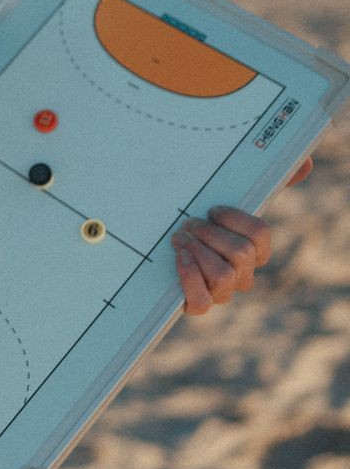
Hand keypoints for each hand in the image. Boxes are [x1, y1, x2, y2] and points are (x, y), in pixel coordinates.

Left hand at [172, 156, 313, 315]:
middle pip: (241, 253)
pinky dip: (189, 278)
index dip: (234, 219)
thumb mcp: (226, 200)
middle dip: (210, 233)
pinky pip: (202, 302)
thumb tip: (305, 162)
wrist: (163, 252)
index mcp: (255, 250)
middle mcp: (243, 274)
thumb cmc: (203, 224)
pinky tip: (179, 257)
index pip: (260, 234)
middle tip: (188, 223)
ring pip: (223, 275)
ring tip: (179, 238)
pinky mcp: (198, 306)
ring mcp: (222, 292)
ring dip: (198, 252)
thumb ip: (266, 182)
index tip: (212, 209)